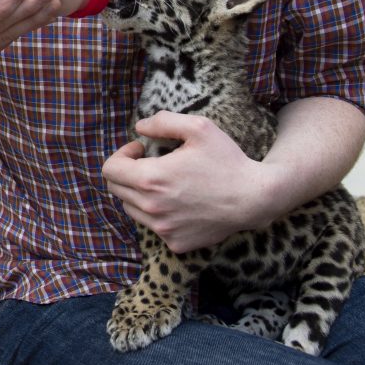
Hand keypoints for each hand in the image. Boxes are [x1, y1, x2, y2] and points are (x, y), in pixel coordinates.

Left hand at [102, 111, 281, 252]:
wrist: (254, 198)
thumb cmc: (227, 160)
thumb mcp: (198, 127)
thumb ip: (163, 121)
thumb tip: (139, 128)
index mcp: (151, 179)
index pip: (110, 170)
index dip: (122, 154)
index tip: (141, 149)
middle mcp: (151, 208)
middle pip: (116, 189)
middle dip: (127, 172)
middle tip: (151, 162)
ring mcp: (162, 229)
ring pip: (131, 209)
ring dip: (139, 193)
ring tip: (165, 182)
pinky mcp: (175, 243)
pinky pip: (152, 226)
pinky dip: (157, 213)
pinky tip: (179, 201)